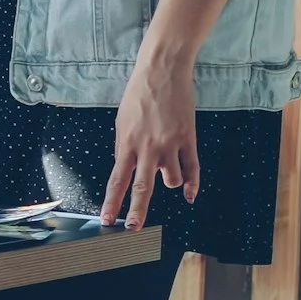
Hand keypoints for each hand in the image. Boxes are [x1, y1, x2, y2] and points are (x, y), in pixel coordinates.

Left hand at [103, 55, 200, 229]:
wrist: (162, 71)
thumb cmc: (138, 94)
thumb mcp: (122, 121)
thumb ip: (125, 148)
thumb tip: (129, 170)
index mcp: (127, 142)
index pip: (117, 179)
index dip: (112, 202)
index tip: (107, 219)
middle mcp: (148, 147)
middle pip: (142, 187)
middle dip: (137, 210)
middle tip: (133, 228)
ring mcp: (170, 144)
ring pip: (171, 180)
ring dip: (169, 182)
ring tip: (166, 169)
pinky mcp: (188, 138)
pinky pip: (193, 169)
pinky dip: (192, 185)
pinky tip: (189, 195)